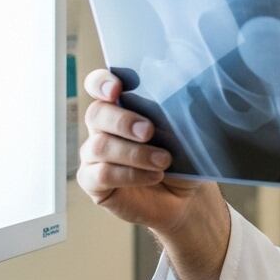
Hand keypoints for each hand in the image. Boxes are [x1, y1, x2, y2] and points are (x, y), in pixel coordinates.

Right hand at [77, 69, 210, 230]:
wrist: (186, 196)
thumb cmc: (183, 159)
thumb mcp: (187, 133)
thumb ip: (178, 114)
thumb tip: (187, 96)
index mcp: (122, 106)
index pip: (99, 85)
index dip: (102, 83)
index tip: (116, 89)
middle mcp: (103, 128)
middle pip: (96, 113)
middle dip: (122, 121)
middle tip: (149, 131)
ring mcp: (94, 156)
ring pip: (99, 146)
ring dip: (134, 153)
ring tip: (163, 161)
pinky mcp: (93, 182)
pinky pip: (101, 174)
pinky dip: (129, 175)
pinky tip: (153, 176)